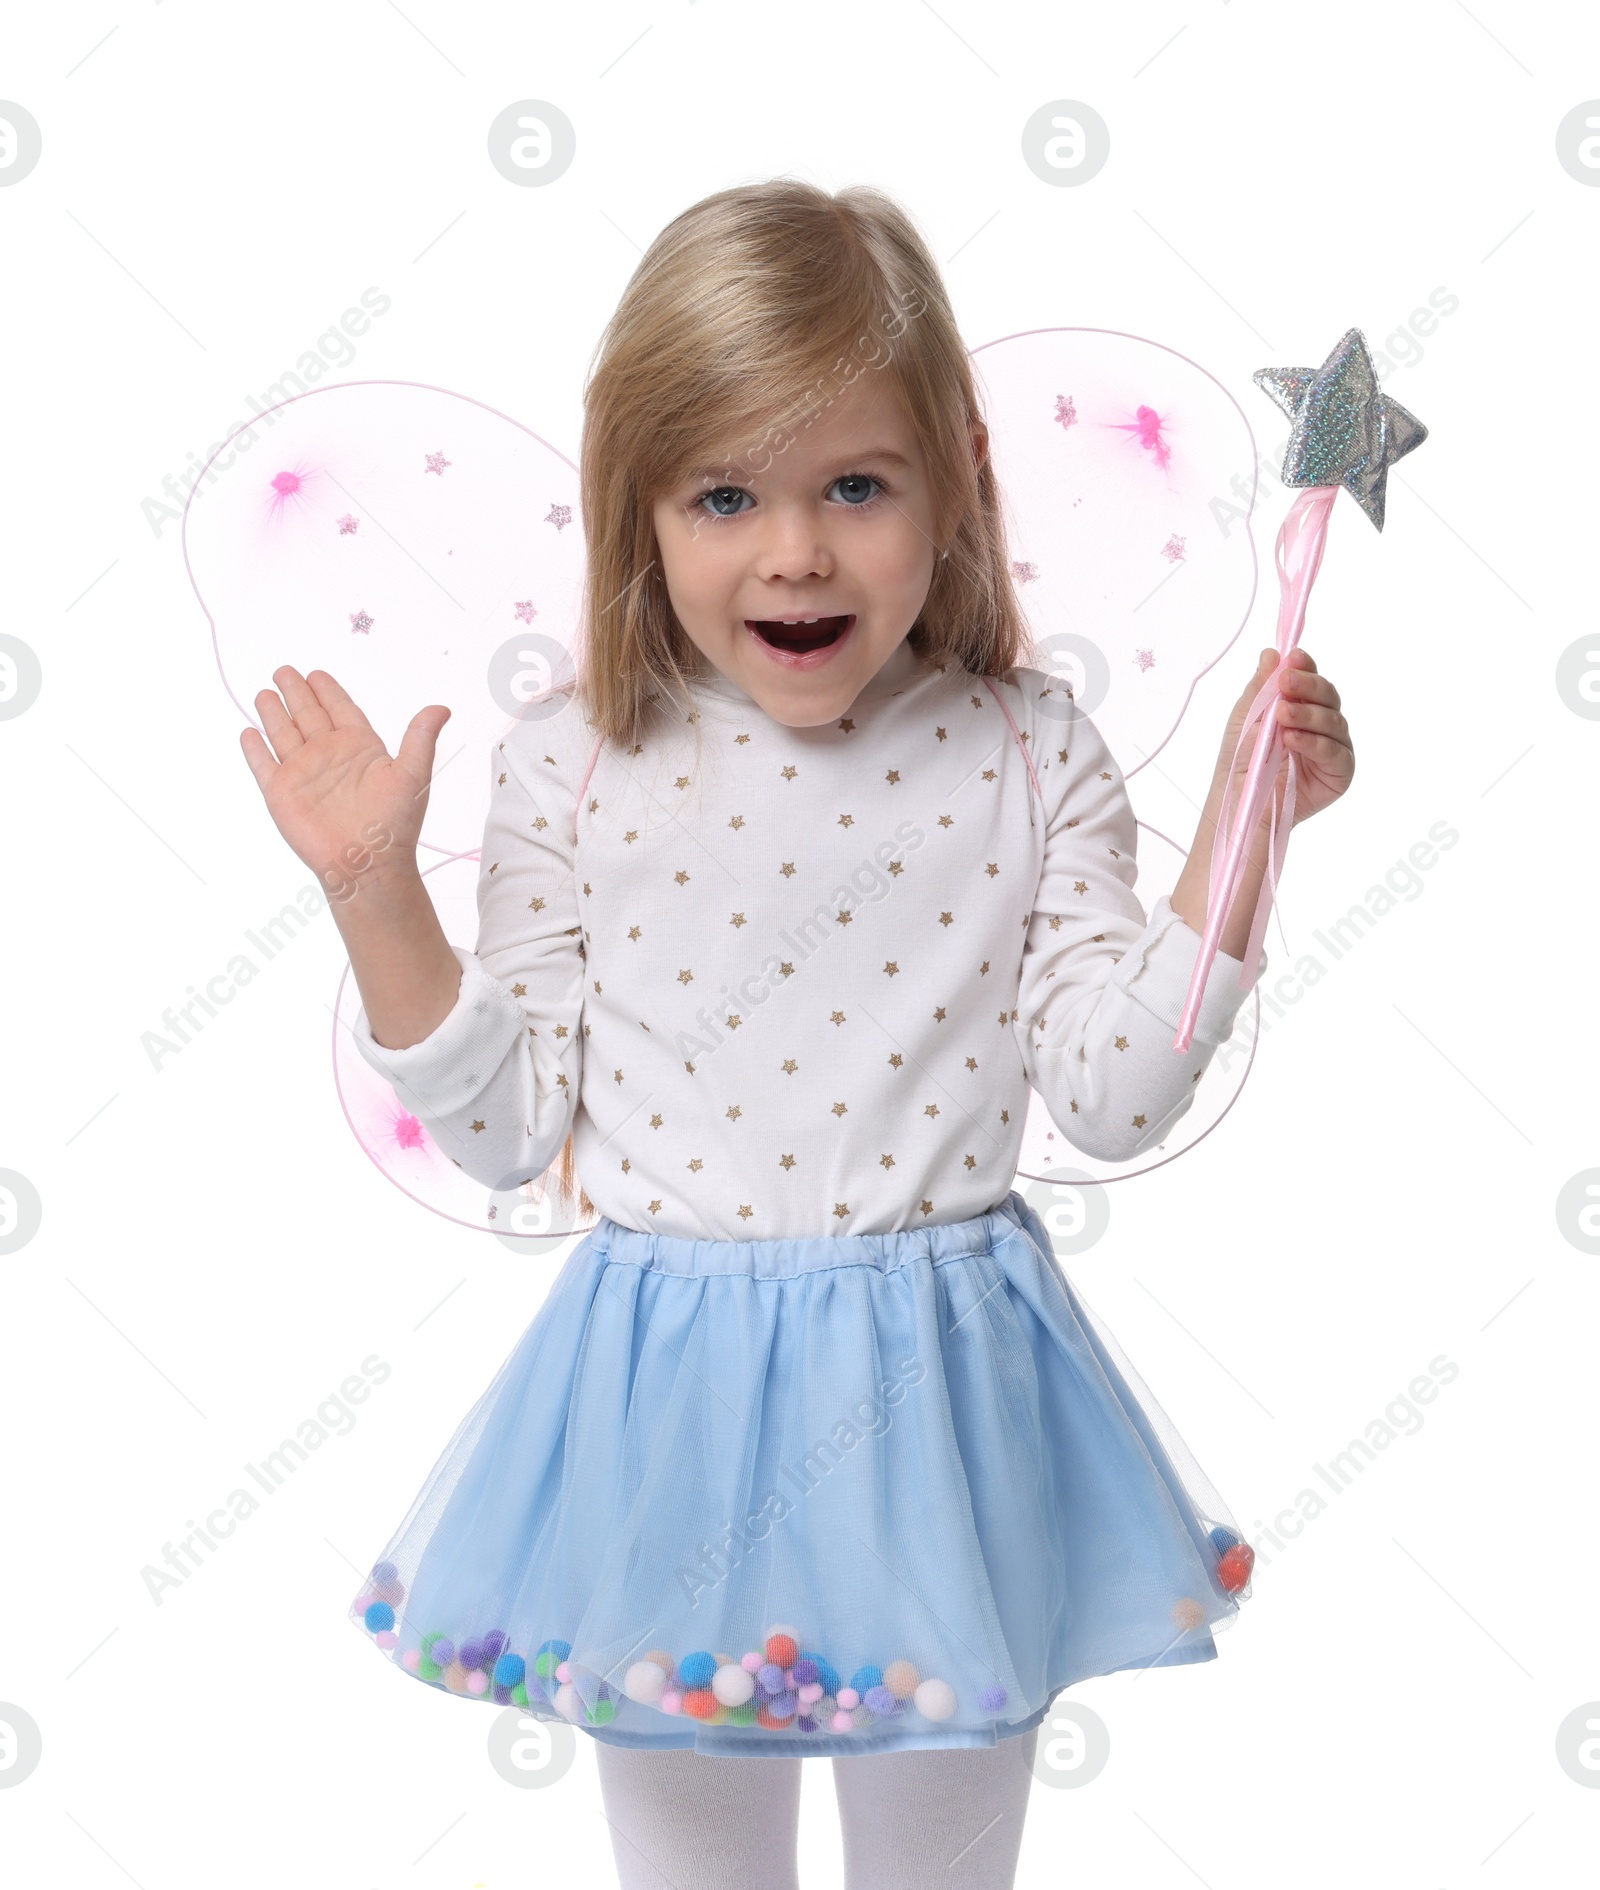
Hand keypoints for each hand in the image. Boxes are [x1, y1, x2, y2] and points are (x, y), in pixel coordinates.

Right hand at [240, 666, 450, 899]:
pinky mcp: (281, 793)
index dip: (328, 692)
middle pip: (309, 716)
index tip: (317, 673)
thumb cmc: (395, 825)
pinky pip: (264, 765)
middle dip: (296, 693)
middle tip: (284, 670)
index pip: (340, 710)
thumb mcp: (413, 775)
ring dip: (274, 713)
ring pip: (284, 734)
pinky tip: (249, 731)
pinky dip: (255, 749)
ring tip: (264, 692)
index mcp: (359, 748)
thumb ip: (421, 738)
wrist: (367, 864)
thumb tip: (442, 708)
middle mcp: (329, 756)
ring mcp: (303, 774)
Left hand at [1215, 645, 1353, 830]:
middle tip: (1286, 683)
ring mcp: (1333, 748)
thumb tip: (1271, 654)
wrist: (1239, 798)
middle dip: (1308, 686)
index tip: (1293, 658)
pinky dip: (1315, 743)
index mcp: (1302, 706)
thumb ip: (1261, 688)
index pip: (1312, 679)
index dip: (1306, 667)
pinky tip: (1293, 739)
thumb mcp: (1246, 718)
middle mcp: (1322, 724)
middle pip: (1328, 696)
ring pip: (1334, 722)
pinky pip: (1336, 753)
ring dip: (1308, 715)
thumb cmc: (1242, 759)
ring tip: (1282, 715)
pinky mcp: (1339, 774)